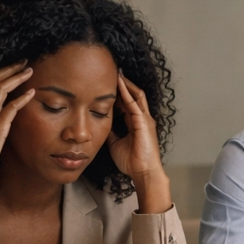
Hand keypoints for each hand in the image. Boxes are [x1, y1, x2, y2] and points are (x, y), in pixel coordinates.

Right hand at [0, 63, 35, 213]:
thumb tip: (2, 116)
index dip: (1, 73)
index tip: (14, 67)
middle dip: (10, 69)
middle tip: (24, 62)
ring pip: (1, 88)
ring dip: (17, 77)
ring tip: (30, 71)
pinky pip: (11, 107)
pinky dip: (22, 97)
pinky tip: (32, 92)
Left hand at [107, 75, 170, 212]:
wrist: (143, 172)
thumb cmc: (132, 161)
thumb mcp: (115, 143)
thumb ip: (110, 132)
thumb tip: (98, 124)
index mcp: (136, 123)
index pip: (127, 102)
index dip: (118, 93)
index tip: (105, 84)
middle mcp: (142, 118)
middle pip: (133, 95)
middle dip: (123, 84)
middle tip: (111, 71)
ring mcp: (144, 119)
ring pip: (136, 95)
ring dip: (126, 84)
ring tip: (116, 72)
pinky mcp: (144, 122)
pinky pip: (134, 103)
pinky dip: (127, 92)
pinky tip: (119, 84)